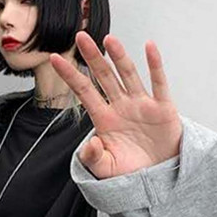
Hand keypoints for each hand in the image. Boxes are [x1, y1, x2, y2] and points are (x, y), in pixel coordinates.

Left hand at [51, 34, 182, 178]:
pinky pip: (158, 83)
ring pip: (128, 75)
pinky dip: (155, 65)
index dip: (70, 75)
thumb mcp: (106, 169)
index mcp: (104, 119)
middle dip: (92, 57)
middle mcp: (121, 106)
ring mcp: (141, 104)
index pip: (84, 91)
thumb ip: (93, 158)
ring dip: (119, 56)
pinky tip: (149, 47)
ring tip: (108, 39)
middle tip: (80, 36)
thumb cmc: (132, 172)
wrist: (159, 179)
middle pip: (103, 76)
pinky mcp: (162, 108)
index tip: (54, 58)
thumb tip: (89, 144)